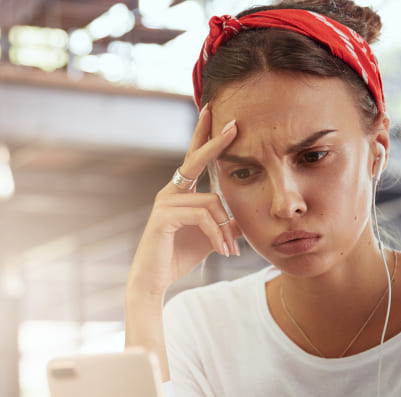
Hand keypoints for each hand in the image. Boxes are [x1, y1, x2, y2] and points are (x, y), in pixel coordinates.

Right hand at [126, 107, 239, 299]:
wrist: (153, 280)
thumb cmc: (178, 257)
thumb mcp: (210, 237)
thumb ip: (226, 224)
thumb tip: (246, 218)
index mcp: (180, 192)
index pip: (194, 158)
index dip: (204, 136)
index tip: (214, 113)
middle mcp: (170, 191)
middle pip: (196, 160)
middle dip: (216, 142)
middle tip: (235, 124)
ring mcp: (164, 202)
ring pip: (210, 201)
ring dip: (225, 229)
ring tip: (230, 251)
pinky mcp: (163, 217)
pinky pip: (201, 216)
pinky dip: (217, 234)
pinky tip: (222, 251)